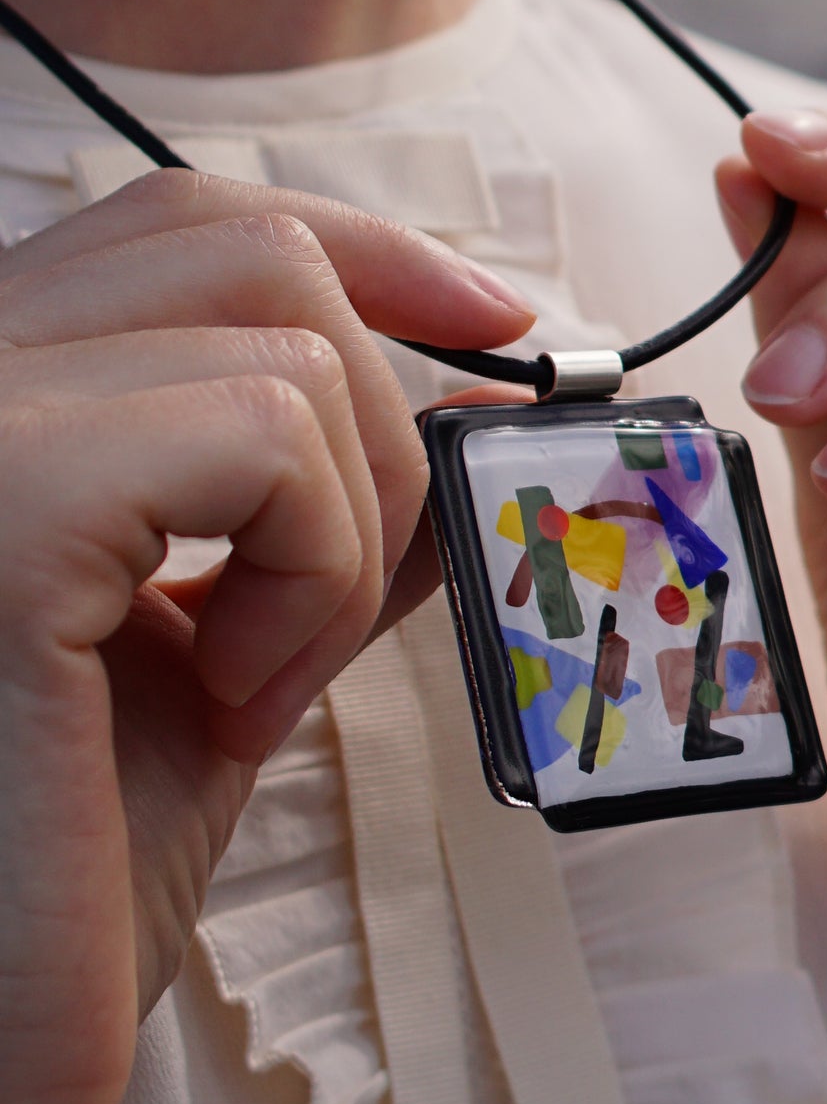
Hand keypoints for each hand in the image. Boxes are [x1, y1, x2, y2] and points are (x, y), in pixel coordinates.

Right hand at [0, 168, 532, 1103]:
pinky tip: (233, 690)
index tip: (500, 324)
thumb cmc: (66, 876)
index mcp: (1, 402)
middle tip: (362, 583)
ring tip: (253, 680)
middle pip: (250, 248)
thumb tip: (470, 408)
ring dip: (344, 534)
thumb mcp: (229, 652)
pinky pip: (264, 433)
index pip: (188, 226)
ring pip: (288, 344)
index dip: (369, 251)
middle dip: (383, 413)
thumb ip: (326, 518)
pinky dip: (313, 567)